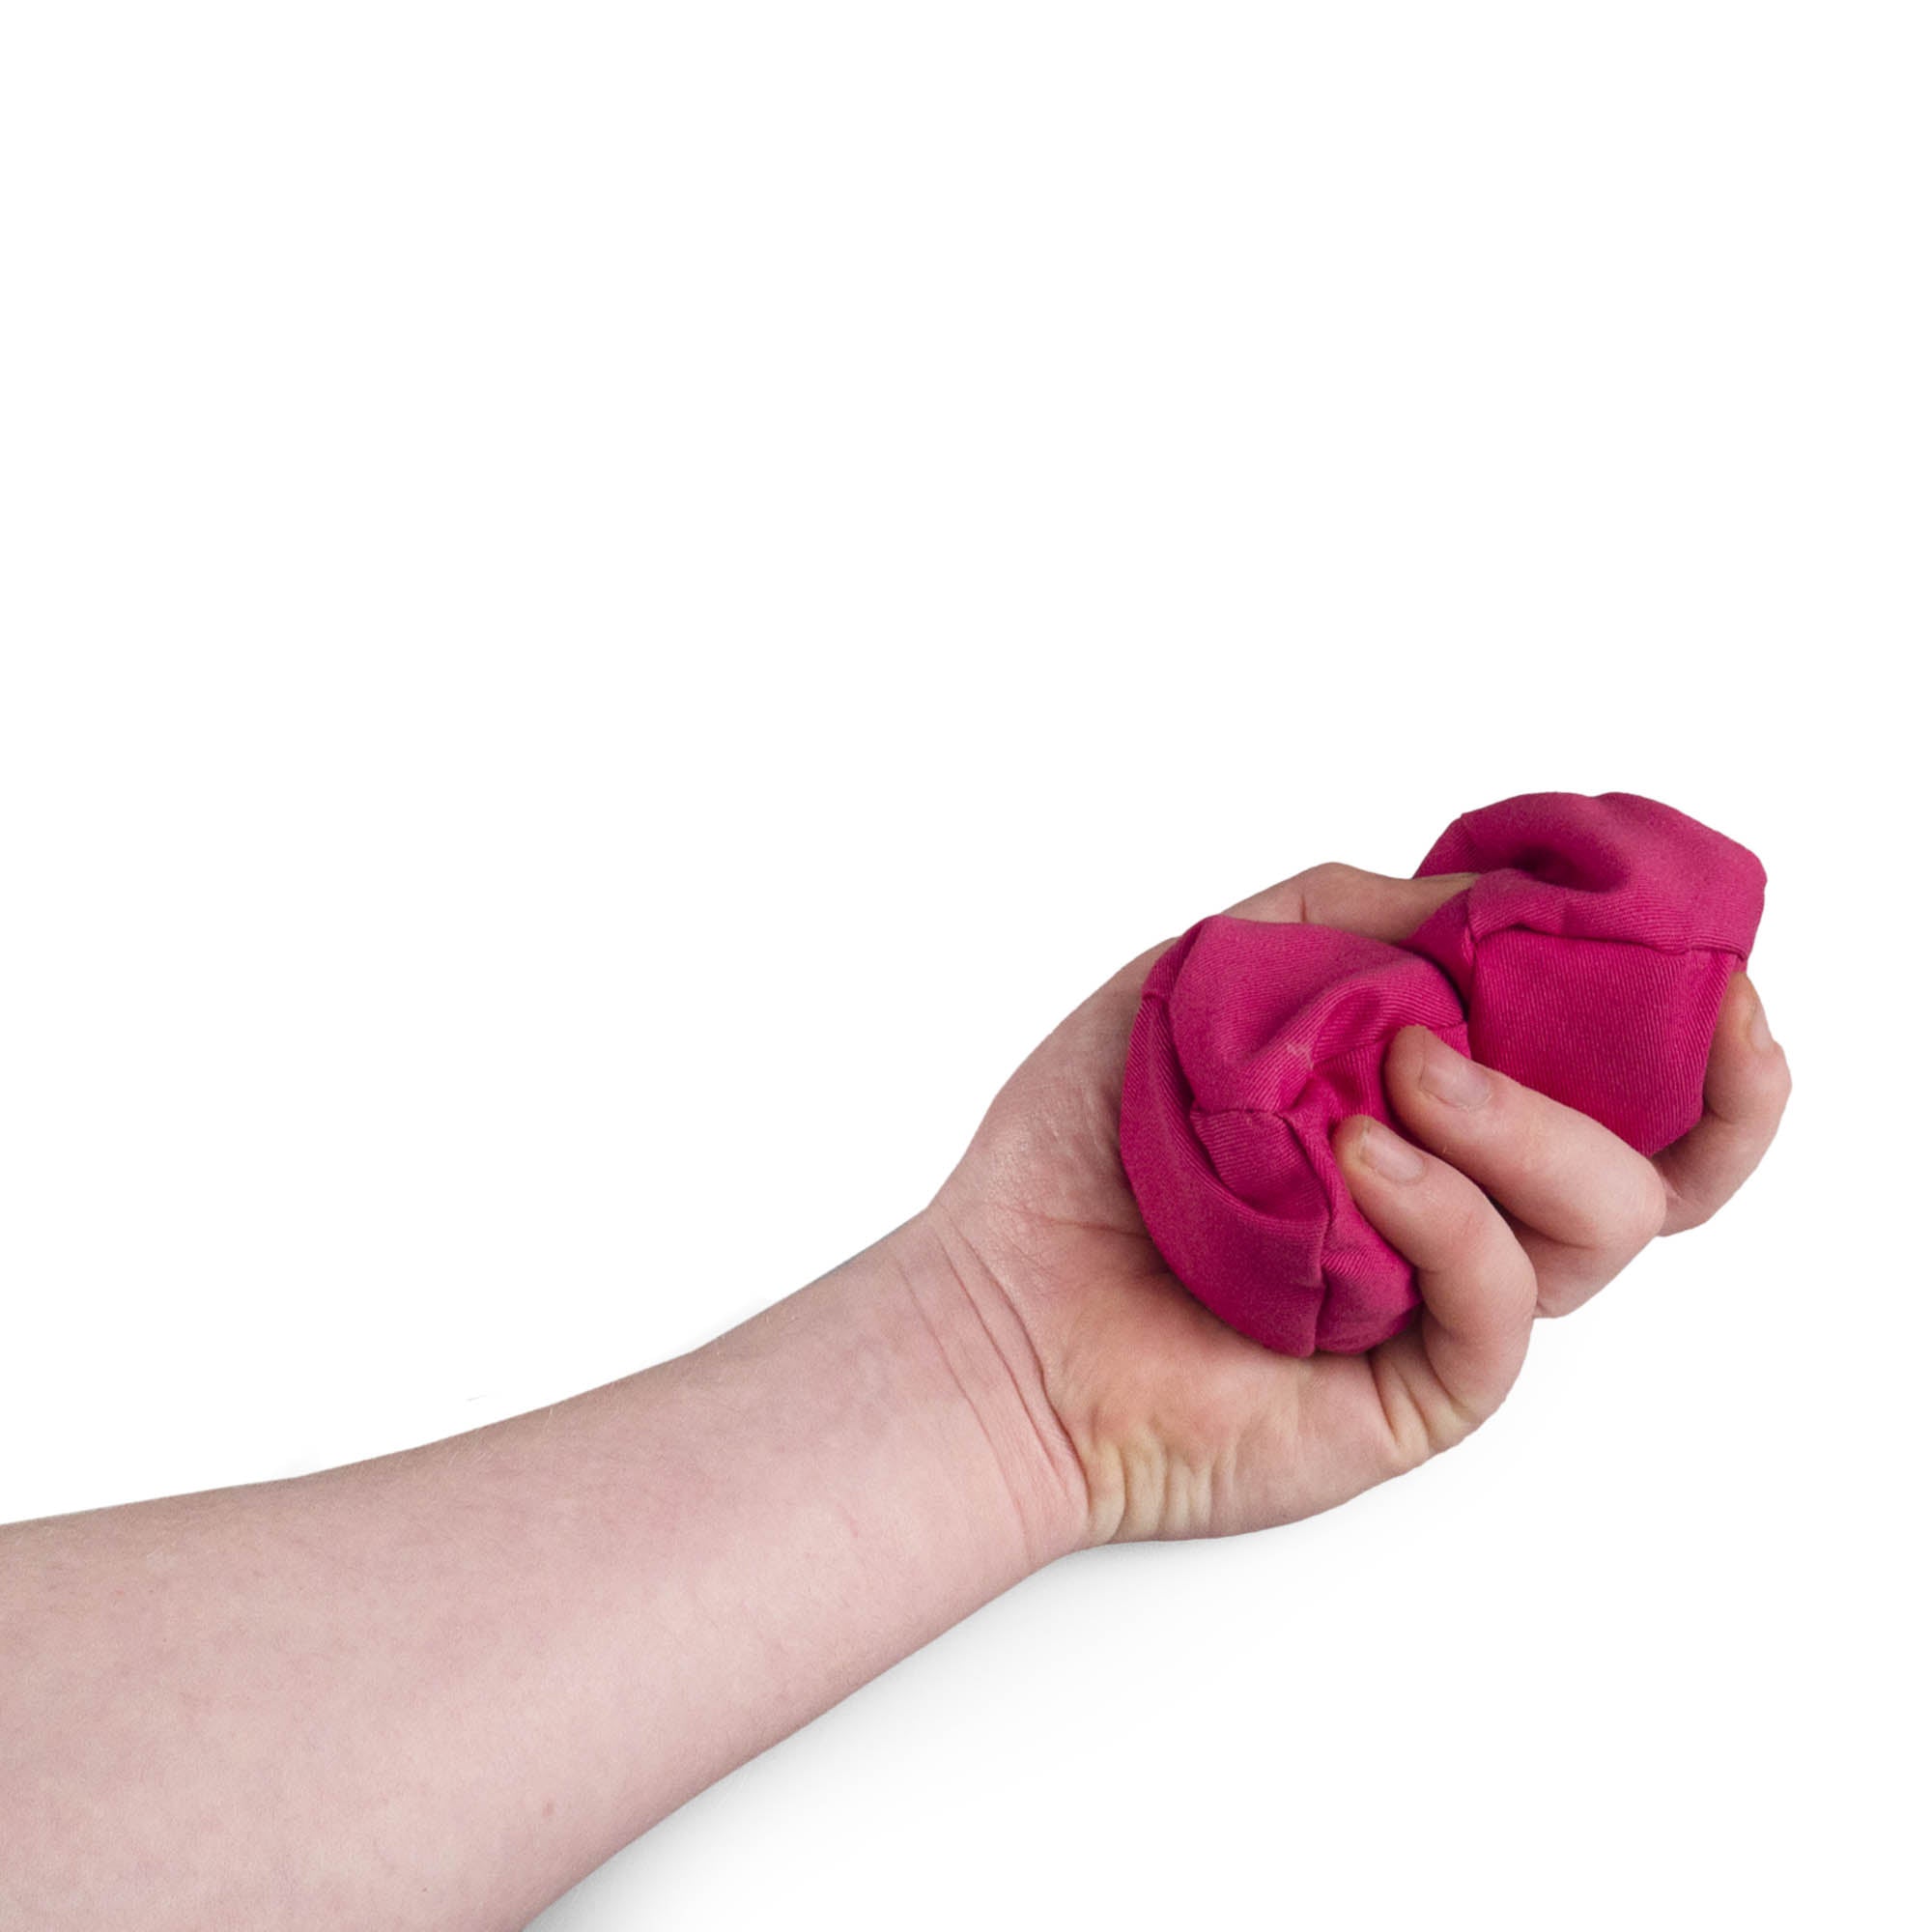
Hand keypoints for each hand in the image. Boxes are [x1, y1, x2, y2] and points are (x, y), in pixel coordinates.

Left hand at [922, 863, 1790, 1547]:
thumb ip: (1341, 922)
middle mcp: (1459, 1208)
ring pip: (1603, 1225)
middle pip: (1660, 1166)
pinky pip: (1503, 1305)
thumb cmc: (1084, 1151)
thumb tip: (1480, 892)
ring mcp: (1443, 1300)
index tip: (1709, 962)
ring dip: (1529, 1127)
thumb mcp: (1201, 976)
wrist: (996, 1307)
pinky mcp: (1417, 1390)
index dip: (1693, 1029)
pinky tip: (1364, 1163)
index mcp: (1431, 1115)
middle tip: (1651, 1016)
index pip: (1612, 1081)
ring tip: (1400, 1081)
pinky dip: (1452, 1216)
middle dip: (1710, 1093)